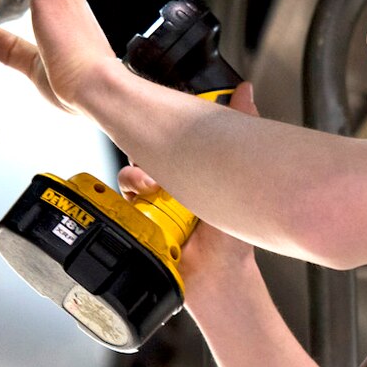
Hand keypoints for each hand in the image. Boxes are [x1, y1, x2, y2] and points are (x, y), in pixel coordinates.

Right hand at [118, 84, 261, 296]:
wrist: (218, 276)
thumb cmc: (233, 234)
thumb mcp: (243, 172)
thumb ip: (245, 126)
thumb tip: (246, 91)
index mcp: (194, 166)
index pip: (169, 134)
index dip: (160, 124)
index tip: (158, 115)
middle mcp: (172, 181)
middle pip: (145, 149)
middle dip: (146, 148)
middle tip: (159, 158)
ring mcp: (153, 201)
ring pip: (130, 173)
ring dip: (138, 177)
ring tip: (156, 186)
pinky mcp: (138, 219)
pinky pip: (121, 199)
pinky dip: (129, 198)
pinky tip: (145, 204)